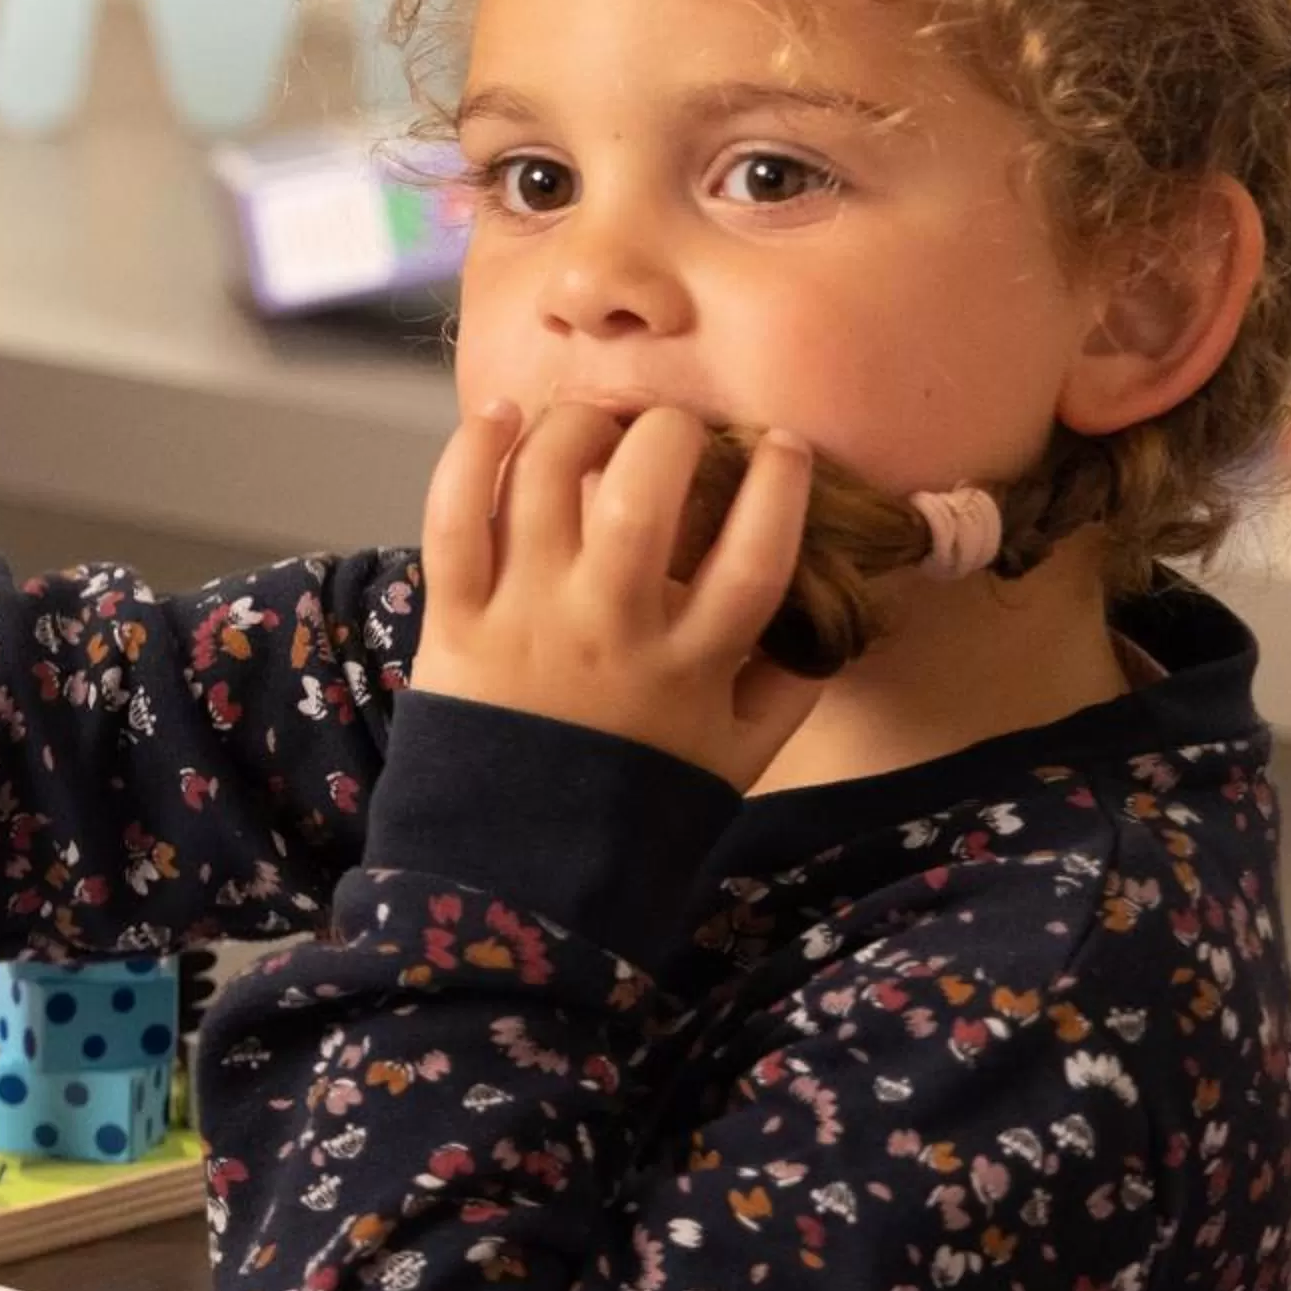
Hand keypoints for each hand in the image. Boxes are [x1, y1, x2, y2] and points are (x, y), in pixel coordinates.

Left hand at [413, 401, 824, 789]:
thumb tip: (836, 612)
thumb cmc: (634, 804)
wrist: (518, 873)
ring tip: (594, 421)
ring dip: (576, 425)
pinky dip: (471, 453)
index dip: (779, 484)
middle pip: (645, 492)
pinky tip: (499, 416)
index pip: (757, 555)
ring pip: (547, 481)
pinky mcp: (456, 619)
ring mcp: (528, 618)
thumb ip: (791, 686)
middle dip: (669, 432)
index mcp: (692, 664)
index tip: (781, 444)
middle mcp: (611, 628)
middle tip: (673, 428)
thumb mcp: (739, 759)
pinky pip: (454, 515)